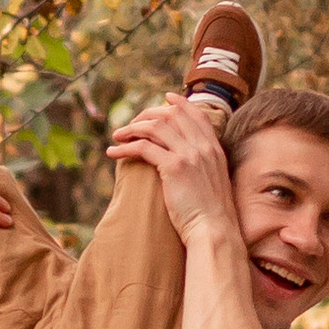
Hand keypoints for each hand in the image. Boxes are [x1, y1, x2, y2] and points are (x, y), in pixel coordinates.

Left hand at [107, 95, 239, 245]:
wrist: (215, 230)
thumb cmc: (212, 214)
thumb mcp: (214, 182)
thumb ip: (204, 165)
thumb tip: (188, 162)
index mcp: (215, 148)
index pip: (196, 114)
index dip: (179, 103)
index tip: (165, 98)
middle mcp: (203, 146)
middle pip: (172, 115)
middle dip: (147, 114)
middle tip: (130, 125)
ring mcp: (190, 155)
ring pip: (156, 126)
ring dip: (132, 128)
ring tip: (116, 136)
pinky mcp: (174, 167)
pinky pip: (144, 147)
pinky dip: (125, 147)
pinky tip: (113, 153)